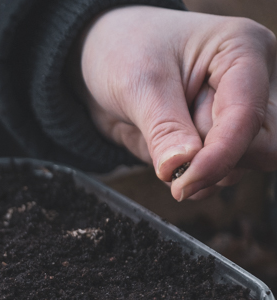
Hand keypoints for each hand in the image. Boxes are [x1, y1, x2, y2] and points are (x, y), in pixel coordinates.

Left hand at [75, 6, 276, 199]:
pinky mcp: (222, 139)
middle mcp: (253, 82)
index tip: (182, 181)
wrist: (105, 57)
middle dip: (214, 159)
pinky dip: (193, 176)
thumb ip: (163, 128)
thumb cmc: (126, 50)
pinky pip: (221, 175)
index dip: (219, 155)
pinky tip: (166, 154)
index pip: (248, 115)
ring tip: (161, 135)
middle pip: (263, 146)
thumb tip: (180, 165)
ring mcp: (240, 114)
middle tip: (168, 152)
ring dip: (198, 168)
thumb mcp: (139, 83)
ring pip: (243, 165)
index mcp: (244, 50)